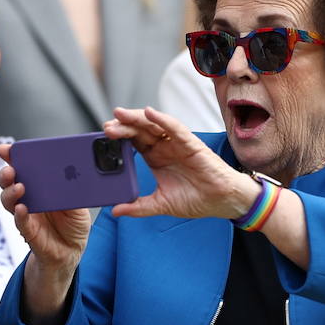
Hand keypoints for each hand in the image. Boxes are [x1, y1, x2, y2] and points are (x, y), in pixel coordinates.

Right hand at [0, 142, 92, 270]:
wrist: (72, 251)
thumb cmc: (73, 225)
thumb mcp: (80, 205)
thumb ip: (76, 191)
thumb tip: (76, 173)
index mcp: (40, 186)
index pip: (23, 168)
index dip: (13, 157)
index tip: (6, 149)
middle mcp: (29, 198)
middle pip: (10, 181)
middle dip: (6, 173)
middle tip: (11, 169)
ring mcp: (27, 214)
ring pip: (9, 201)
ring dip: (11, 192)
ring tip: (19, 187)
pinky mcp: (29, 232)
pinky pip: (21, 222)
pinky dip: (20, 215)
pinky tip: (22, 208)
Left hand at [103, 106, 252, 220]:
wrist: (221, 202)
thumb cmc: (196, 199)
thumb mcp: (160, 204)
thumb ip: (138, 207)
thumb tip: (115, 210)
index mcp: (156, 158)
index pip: (133, 142)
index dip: (119, 138)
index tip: (103, 137)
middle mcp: (165, 147)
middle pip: (140, 130)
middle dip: (123, 126)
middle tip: (107, 126)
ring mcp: (177, 143)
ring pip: (154, 125)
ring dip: (137, 118)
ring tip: (120, 115)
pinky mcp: (191, 144)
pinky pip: (175, 128)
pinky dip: (162, 120)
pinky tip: (149, 114)